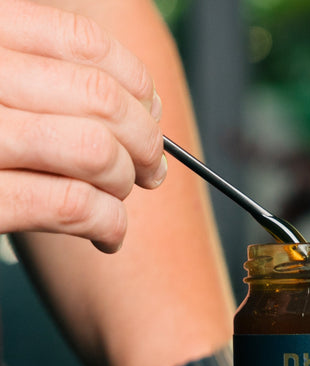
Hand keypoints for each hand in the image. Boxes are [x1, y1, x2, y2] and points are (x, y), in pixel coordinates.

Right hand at [0, 0, 165, 250]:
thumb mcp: (2, 97)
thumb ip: (46, 85)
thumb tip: (144, 103)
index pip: (81, 42)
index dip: (135, 83)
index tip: (150, 115)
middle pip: (100, 97)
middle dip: (145, 141)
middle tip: (149, 170)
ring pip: (93, 149)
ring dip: (123, 183)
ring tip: (116, 201)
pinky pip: (72, 205)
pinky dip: (109, 224)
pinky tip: (106, 234)